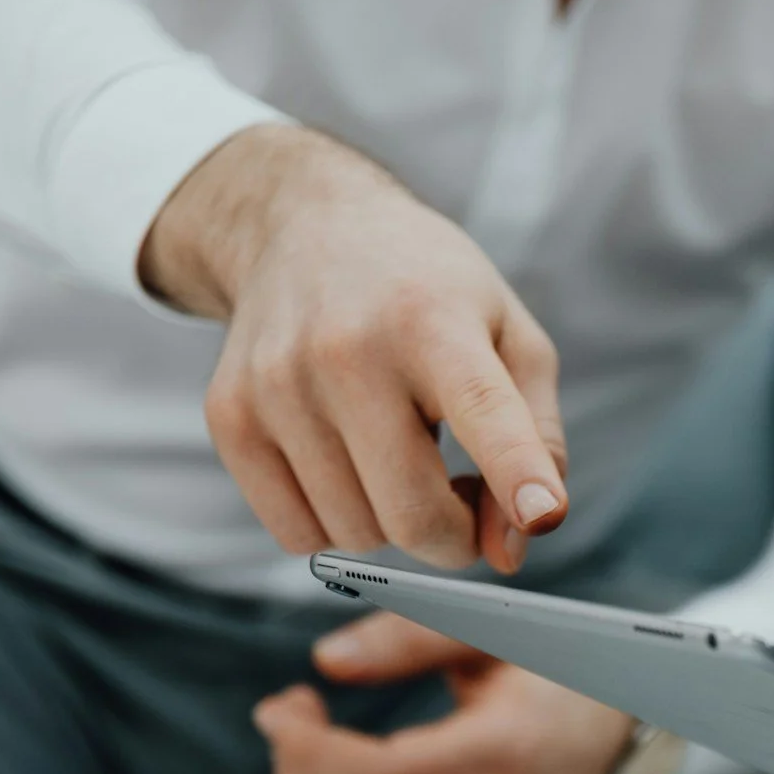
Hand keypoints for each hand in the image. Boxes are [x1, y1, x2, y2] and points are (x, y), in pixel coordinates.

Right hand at [144, 124, 568, 573]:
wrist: (303, 226)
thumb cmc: (427, 293)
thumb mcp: (511, 337)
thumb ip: (536, 443)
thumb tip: (513, 547)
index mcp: (432, 320)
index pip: (480, 409)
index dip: (515, 472)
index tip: (543, 514)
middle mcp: (347, 350)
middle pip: (412, 514)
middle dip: (454, 537)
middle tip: (463, 498)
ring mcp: (277, 385)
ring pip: (355, 535)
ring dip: (391, 524)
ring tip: (398, 456)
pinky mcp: (229, 417)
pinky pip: (297, 534)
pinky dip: (334, 523)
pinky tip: (346, 465)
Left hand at [253, 612, 633, 773]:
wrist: (599, 740)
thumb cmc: (536, 673)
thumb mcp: (485, 634)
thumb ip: (406, 638)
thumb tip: (325, 661)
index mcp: (503, 757)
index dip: (307, 749)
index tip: (277, 708)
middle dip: (294, 767)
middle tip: (290, 715)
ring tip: (303, 758)